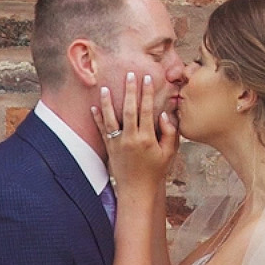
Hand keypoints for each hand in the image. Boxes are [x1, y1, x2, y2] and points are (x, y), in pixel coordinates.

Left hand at [97, 73, 177, 192]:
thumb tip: (164, 114)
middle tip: (129, 74)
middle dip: (129, 91)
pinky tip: (94, 107)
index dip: (147, 93)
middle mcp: (131, 139)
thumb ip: (170, 133)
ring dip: (107, 102)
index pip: (147, 110)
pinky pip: (102, 130)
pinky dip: (97, 118)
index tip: (146, 79)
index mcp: (147, 138)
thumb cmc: (156, 171)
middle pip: (129, 110)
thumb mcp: (169, 153)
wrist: (137, 190)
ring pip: (111, 118)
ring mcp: (118, 143)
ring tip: (105, 88)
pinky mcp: (109, 148)